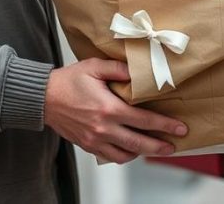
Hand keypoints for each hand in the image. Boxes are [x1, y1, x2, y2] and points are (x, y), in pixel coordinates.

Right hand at [43, 58, 187, 163]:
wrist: (43, 97)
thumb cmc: (68, 80)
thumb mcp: (95, 66)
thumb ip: (118, 69)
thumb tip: (138, 72)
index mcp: (109, 109)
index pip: (144, 121)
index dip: (165, 125)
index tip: (180, 128)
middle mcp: (104, 128)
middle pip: (139, 144)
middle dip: (160, 146)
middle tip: (174, 146)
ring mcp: (95, 140)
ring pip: (125, 155)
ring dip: (142, 153)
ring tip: (155, 148)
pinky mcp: (88, 145)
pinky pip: (110, 156)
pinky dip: (124, 155)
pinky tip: (131, 148)